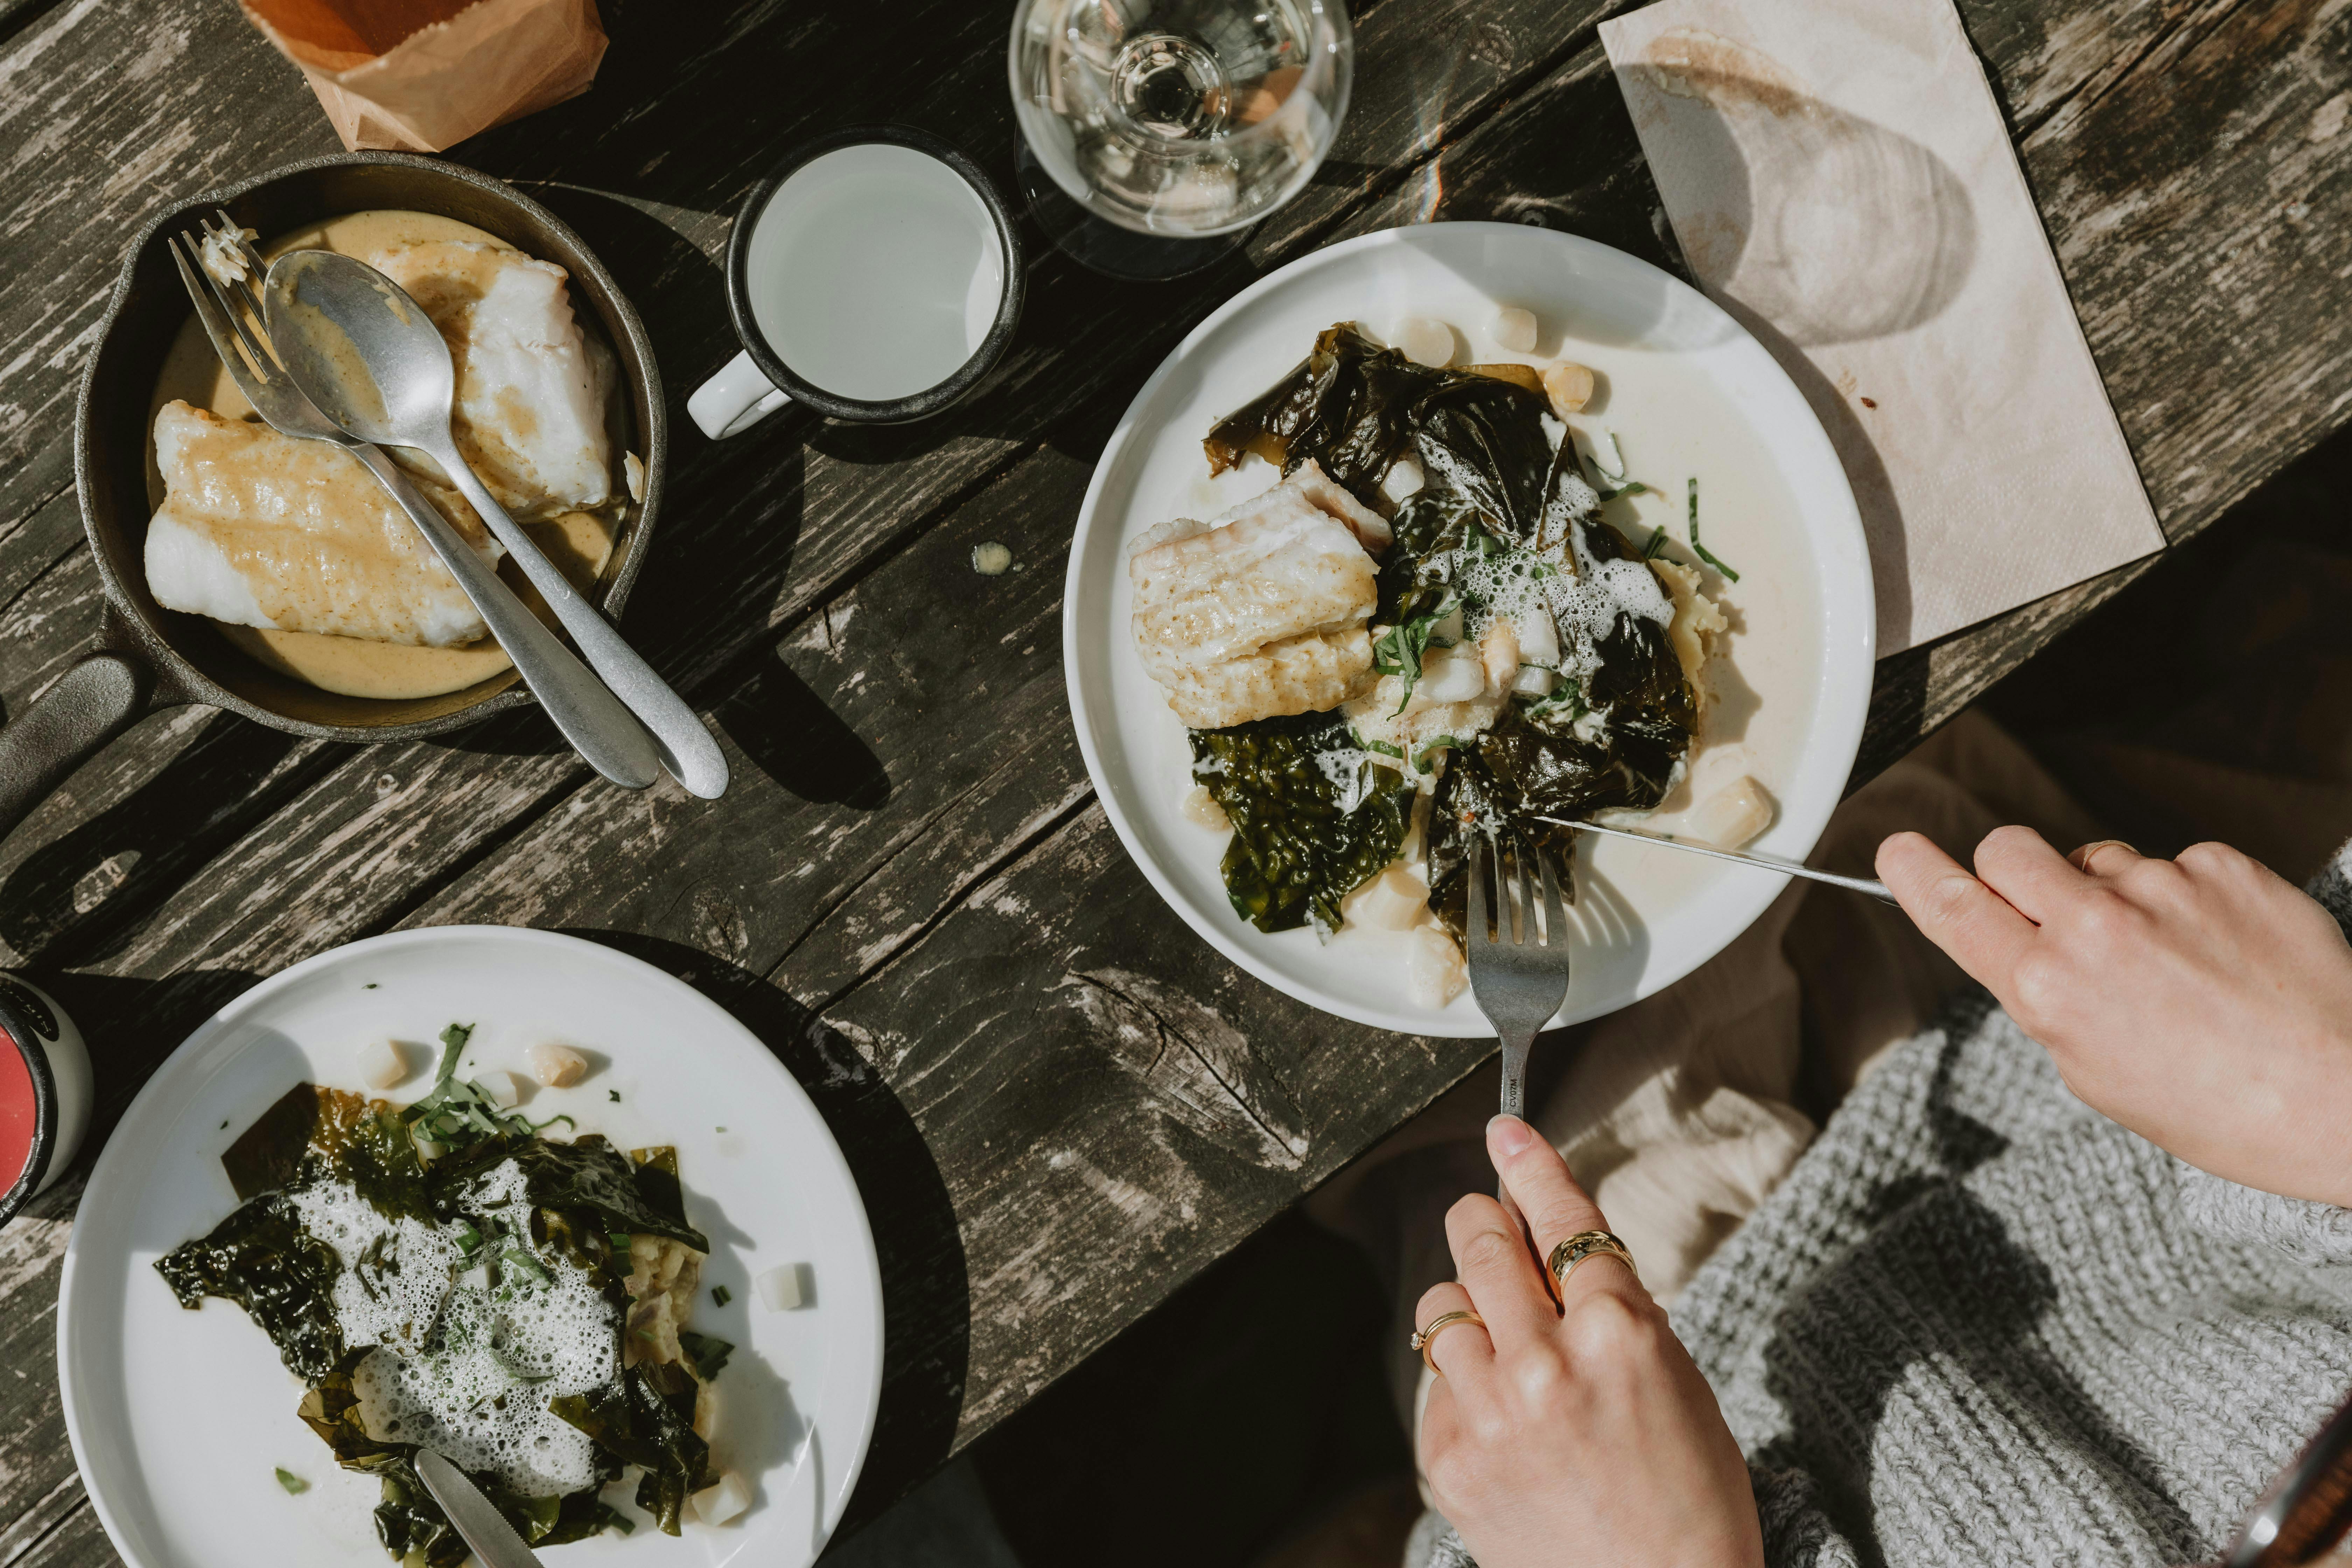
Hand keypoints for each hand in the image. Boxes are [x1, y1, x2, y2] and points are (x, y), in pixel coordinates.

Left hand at [1415, 1116, 1760, 1567]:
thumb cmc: (1687, 1497)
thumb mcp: (1676, 1380)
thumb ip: (1614, 1309)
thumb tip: (1557, 1244)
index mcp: (1620, 1335)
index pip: (1563, 1220)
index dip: (1530, 1164)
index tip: (1504, 1129)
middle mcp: (1546, 1364)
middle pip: (1483, 1244)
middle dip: (1483, 1224)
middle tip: (1489, 1225)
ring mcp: (1490, 1413)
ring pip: (1443, 1306)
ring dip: (1469, 1309)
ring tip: (1507, 1346)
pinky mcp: (1449, 1458)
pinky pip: (1434, 1381)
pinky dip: (1460, 1382)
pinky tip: (1500, 1416)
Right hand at [1878, 828, 2351, 1208]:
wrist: (2344, 1094)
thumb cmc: (2225, 1109)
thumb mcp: (2098, 1075)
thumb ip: (2047, 1001)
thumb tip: (2027, 952)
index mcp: (2050, 989)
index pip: (1955, 906)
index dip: (1916, 872)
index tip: (1898, 848)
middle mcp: (2095, 928)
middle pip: (2009, 849)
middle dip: (2013, 870)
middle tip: (2046, 905)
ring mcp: (2162, 888)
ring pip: (2100, 858)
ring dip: (2114, 893)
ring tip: (2171, 956)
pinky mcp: (2222, 867)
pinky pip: (2176, 864)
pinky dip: (2186, 898)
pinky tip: (2220, 948)